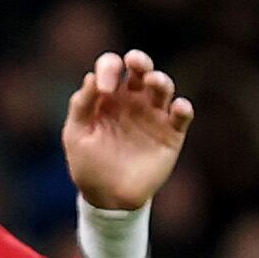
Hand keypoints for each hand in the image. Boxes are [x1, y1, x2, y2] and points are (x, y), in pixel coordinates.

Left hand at [62, 48, 192, 214]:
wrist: (108, 197)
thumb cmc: (88, 164)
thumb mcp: (76, 135)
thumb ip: (81, 106)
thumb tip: (90, 77)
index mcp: (108, 96)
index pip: (112, 67)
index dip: (109, 68)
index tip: (103, 89)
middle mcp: (133, 100)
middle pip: (141, 69)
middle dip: (140, 60)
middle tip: (135, 61)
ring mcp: (153, 116)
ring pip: (163, 87)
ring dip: (160, 80)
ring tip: (154, 82)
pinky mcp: (171, 134)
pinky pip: (182, 115)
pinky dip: (182, 108)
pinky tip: (178, 108)